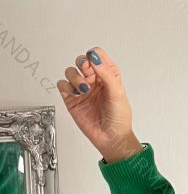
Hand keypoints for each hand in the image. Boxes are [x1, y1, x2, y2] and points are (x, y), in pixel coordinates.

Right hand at [57, 47, 141, 162]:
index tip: (94, 62)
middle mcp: (94, 80)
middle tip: (87, 73)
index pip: (98, 56)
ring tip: (83, 89)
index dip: (94, 56)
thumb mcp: (118, 93)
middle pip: (81, 61)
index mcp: (108, 75)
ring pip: (70, 71)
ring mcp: (82, 89)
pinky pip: (62, 85)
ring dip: (75, 77)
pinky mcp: (72, 99)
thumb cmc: (119, 118)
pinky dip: (66, 86)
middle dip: (82, 63)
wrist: (111, 138)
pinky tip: (75, 94)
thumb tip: (95, 58)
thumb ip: (107, 74)